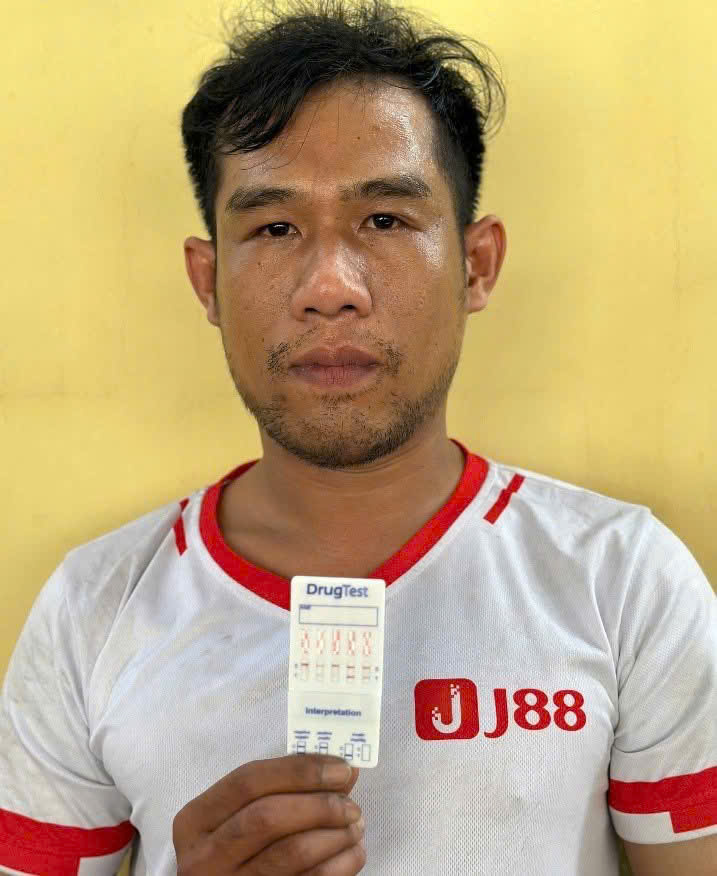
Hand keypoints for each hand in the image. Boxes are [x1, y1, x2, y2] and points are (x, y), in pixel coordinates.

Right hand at [173, 753, 363, 873]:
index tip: (340, 768)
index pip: (248, 781)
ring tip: (355, 826)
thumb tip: (341, 771)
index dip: (299, 771)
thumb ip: (282, 789)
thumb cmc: (234, 848)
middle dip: (319, 805)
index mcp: (195, 821)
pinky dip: (339, 866)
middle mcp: (204, 858)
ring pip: (290, 853)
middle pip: (268, 817)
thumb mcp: (237, 816)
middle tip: (351, 804)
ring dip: (334, 835)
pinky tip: (353, 853)